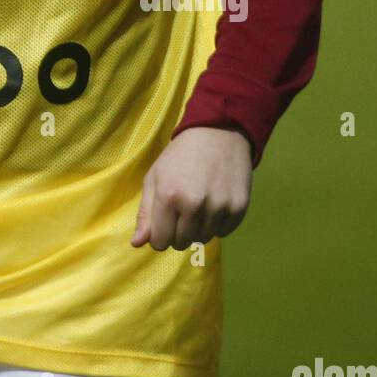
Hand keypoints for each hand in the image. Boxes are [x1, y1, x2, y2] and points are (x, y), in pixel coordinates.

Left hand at [131, 126, 252, 250]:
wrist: (217, 133)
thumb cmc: (179, 155)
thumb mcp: (154, 177)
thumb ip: (145, 212)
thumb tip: (137, 243)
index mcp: (168, 196)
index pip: (160, 241)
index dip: (159, 235)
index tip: (163, 224)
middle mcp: (194, 205)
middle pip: (181, 243)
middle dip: (178, 232)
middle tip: (181, 210)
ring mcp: (219, 208)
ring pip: (202, 239)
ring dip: (197, 228)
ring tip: (198, 205)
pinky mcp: (239, 209)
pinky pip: (223, 233)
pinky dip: (216, 224)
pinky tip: (214, 204)